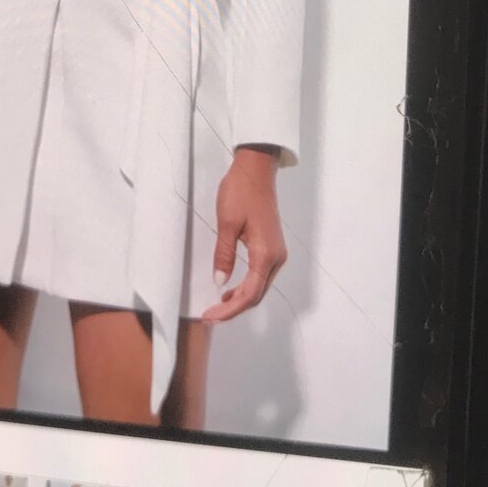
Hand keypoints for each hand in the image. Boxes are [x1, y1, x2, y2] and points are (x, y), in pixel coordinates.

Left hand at [202, 146, 286, 322]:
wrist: (256, 170)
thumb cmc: (240, 192)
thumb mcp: (227, 223)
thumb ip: (224, 255)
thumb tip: (220, 282)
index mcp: (266, 254)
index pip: (250, 294)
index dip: (230, 309)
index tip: (210, 316)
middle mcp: (276, 258)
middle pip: (257, 294)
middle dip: (234, 308)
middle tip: (210, 315)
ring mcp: (277, 252)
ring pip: (260, 286)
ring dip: (240, 299)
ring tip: (217, 305)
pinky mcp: (272, 247)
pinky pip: (260, 275)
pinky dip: (246, 286)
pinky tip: (231, 288)